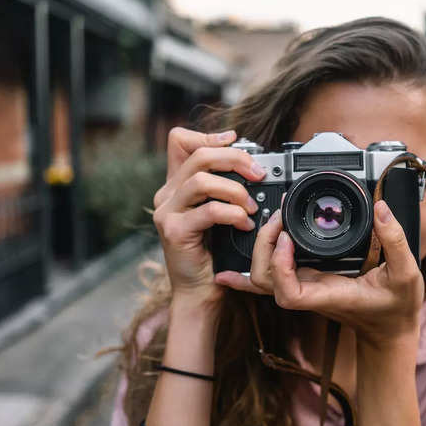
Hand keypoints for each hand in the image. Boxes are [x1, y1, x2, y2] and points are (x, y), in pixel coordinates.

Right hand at [152, 127, 265, 312]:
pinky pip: (209, 211)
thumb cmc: (214, 252)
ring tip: (252, 206)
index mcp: (176, 185)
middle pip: (199, 155)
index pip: (180, 141)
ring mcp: (167, 212)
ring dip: (236, 190)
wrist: (200, 290)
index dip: (208, 135)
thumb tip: (253, 165)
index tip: (236, 140)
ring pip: (202, 180)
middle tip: (258, 173)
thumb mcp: (219, 213)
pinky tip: (245, 224)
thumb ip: (226, 188)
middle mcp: (167, 194)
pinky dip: (233, 214)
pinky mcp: (175, 231)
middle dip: (235, 159)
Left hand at [215, 200, 423, 346]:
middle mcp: (310, 293)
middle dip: (264, 246)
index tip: (288, 238)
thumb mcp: (407, 273)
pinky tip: (229, 268)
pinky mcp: (306, 281)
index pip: (288, 292)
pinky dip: (248, 272)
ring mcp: (305, 288)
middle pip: (265, 280)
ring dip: (259, 248)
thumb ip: (396, 241)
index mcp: (329, 294)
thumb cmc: (397, 307)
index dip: (280, 265)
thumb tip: (381, 208)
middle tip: (281, 217)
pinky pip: (270, 278)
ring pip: (262, 278)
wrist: (390, 329)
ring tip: (274, 220)